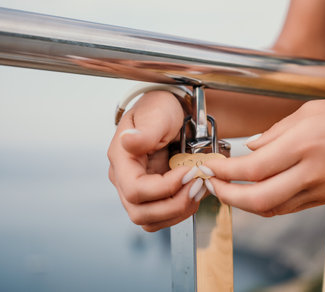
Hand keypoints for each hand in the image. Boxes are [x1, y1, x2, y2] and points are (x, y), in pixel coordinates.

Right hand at [108, 91, 198, 231]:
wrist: (171, 111)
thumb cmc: (162, 109)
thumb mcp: (157, 114)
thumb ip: (146, 131)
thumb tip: (128, 142)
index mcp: (121, 159)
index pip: (135, 190)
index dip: (165, 188)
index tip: (189, 172)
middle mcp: (124, 179)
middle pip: (141, 213)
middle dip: (174, 205)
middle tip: (198, 186)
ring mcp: (137, 190)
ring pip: (151, 220)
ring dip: (179, 211)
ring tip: (198, 190)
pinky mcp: (151, 196)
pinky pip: (162, 217)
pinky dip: (180, 211)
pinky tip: (193, 194)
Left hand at [205, 98, 324, 216]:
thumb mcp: (307, 113)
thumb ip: (274, 133)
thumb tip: (249, 148)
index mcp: (302, 144)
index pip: (252, 168)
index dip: (223, 171)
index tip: (208, 166)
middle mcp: (309, 172)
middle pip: (257, 199)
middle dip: (226, 195)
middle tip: (210, 184)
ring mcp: (317, 190)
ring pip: (270, 209)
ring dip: (242, 203)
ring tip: (227, 189)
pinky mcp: (323, 199)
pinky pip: (287, 208)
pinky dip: (264, 205)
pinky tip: (253, 193)